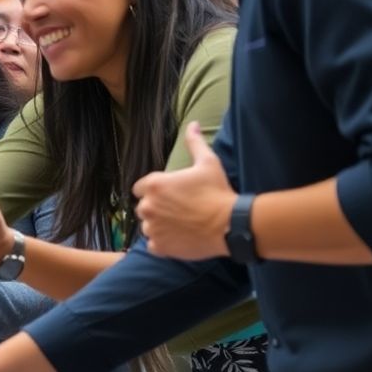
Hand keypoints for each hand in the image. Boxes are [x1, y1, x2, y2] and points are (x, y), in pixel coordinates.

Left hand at [132, 121, 236, 259]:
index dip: (153, 191)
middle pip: (143, 207)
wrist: (231, 225)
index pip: (140, 188)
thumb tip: (192, 125)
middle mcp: (148, 207)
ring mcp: (153, 229)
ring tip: (180, 224)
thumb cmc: (218, 192)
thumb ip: (194, 143)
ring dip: (159, 226)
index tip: (169, 194)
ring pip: (148, 226)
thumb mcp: (208, 162)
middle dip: (156, 208)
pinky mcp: (160, 247)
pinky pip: (153, 245)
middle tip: (178, 210)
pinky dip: (163, 243)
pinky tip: (179, 238)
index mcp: (154, 185)